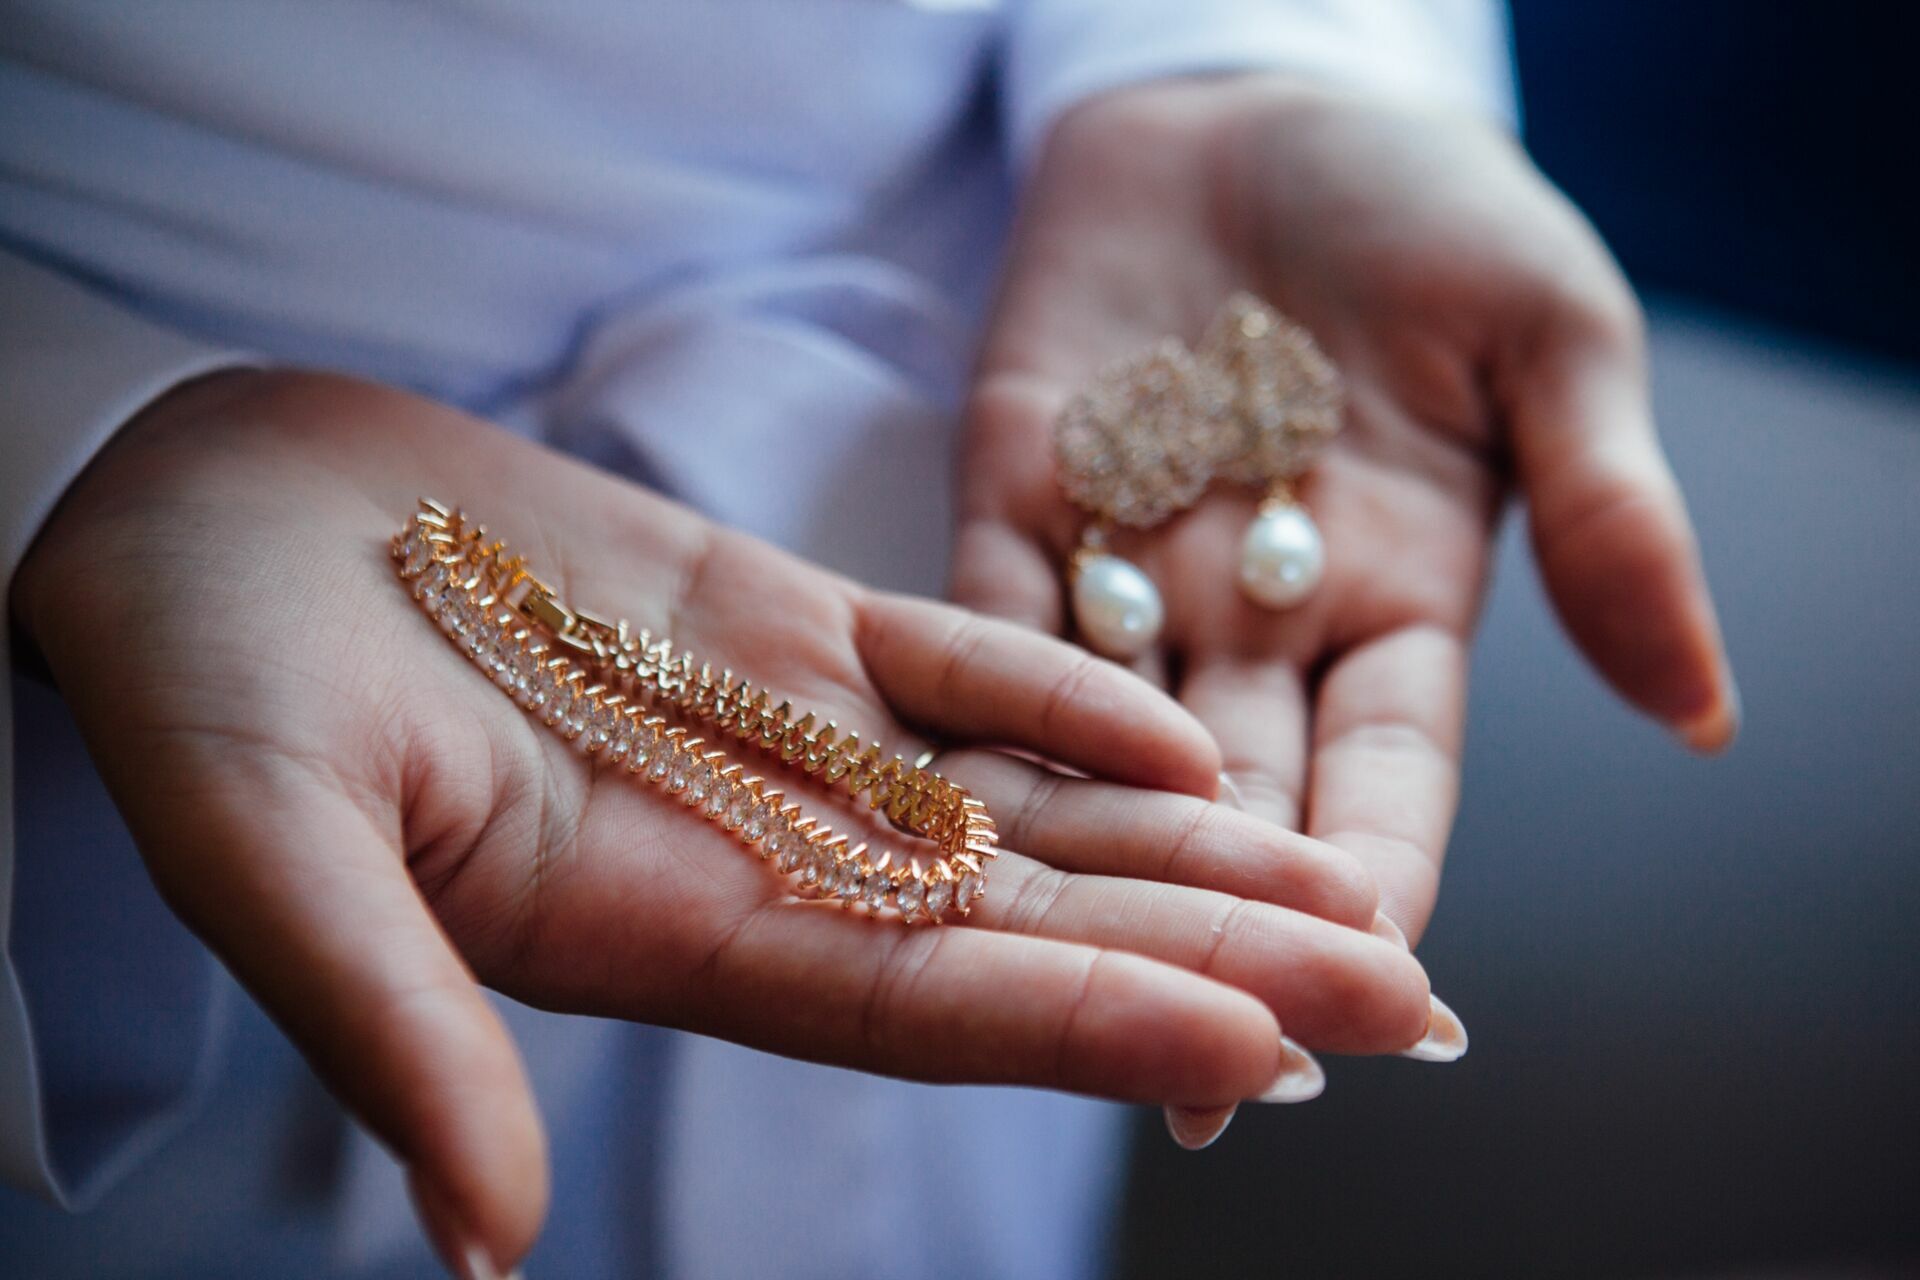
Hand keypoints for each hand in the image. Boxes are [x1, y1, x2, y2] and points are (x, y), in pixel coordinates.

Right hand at [12, 368, 1431, 1273]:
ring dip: (1187, 837)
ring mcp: (768, 732)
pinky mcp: (760, 613)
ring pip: (1019, 803)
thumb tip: (480, 1240)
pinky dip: (1062, 686)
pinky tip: (1187, 720)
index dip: (1094, 1026)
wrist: (192, 507)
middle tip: (1409, 994)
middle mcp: (744, 851)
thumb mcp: (264, 848)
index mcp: (651, 929)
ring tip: (1354, 876)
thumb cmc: (189, 674)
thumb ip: (389, 1026)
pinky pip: (944, 661)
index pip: (919, 1004)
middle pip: (1021, 924)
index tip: (1271, 1049)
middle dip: (1216, 956)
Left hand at [954, 77, 1736, 948]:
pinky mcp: (1013, 496)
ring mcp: (1125, 565)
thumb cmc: (1428, 207)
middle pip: (1234, 801)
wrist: (1262, 96)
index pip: (1388, 777)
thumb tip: (1704, 712)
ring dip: (1076, 858)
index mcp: (1397, 599)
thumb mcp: (1550, 341)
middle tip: (1200, 1056)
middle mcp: (1254, 619)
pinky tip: (943, 805)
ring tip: (1050, 972)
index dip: (1378, 882)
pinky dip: (969, 711)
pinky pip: (982, 623)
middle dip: (1217, 920)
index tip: (1377, 1003)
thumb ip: (1608, 516)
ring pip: (1096, 745)